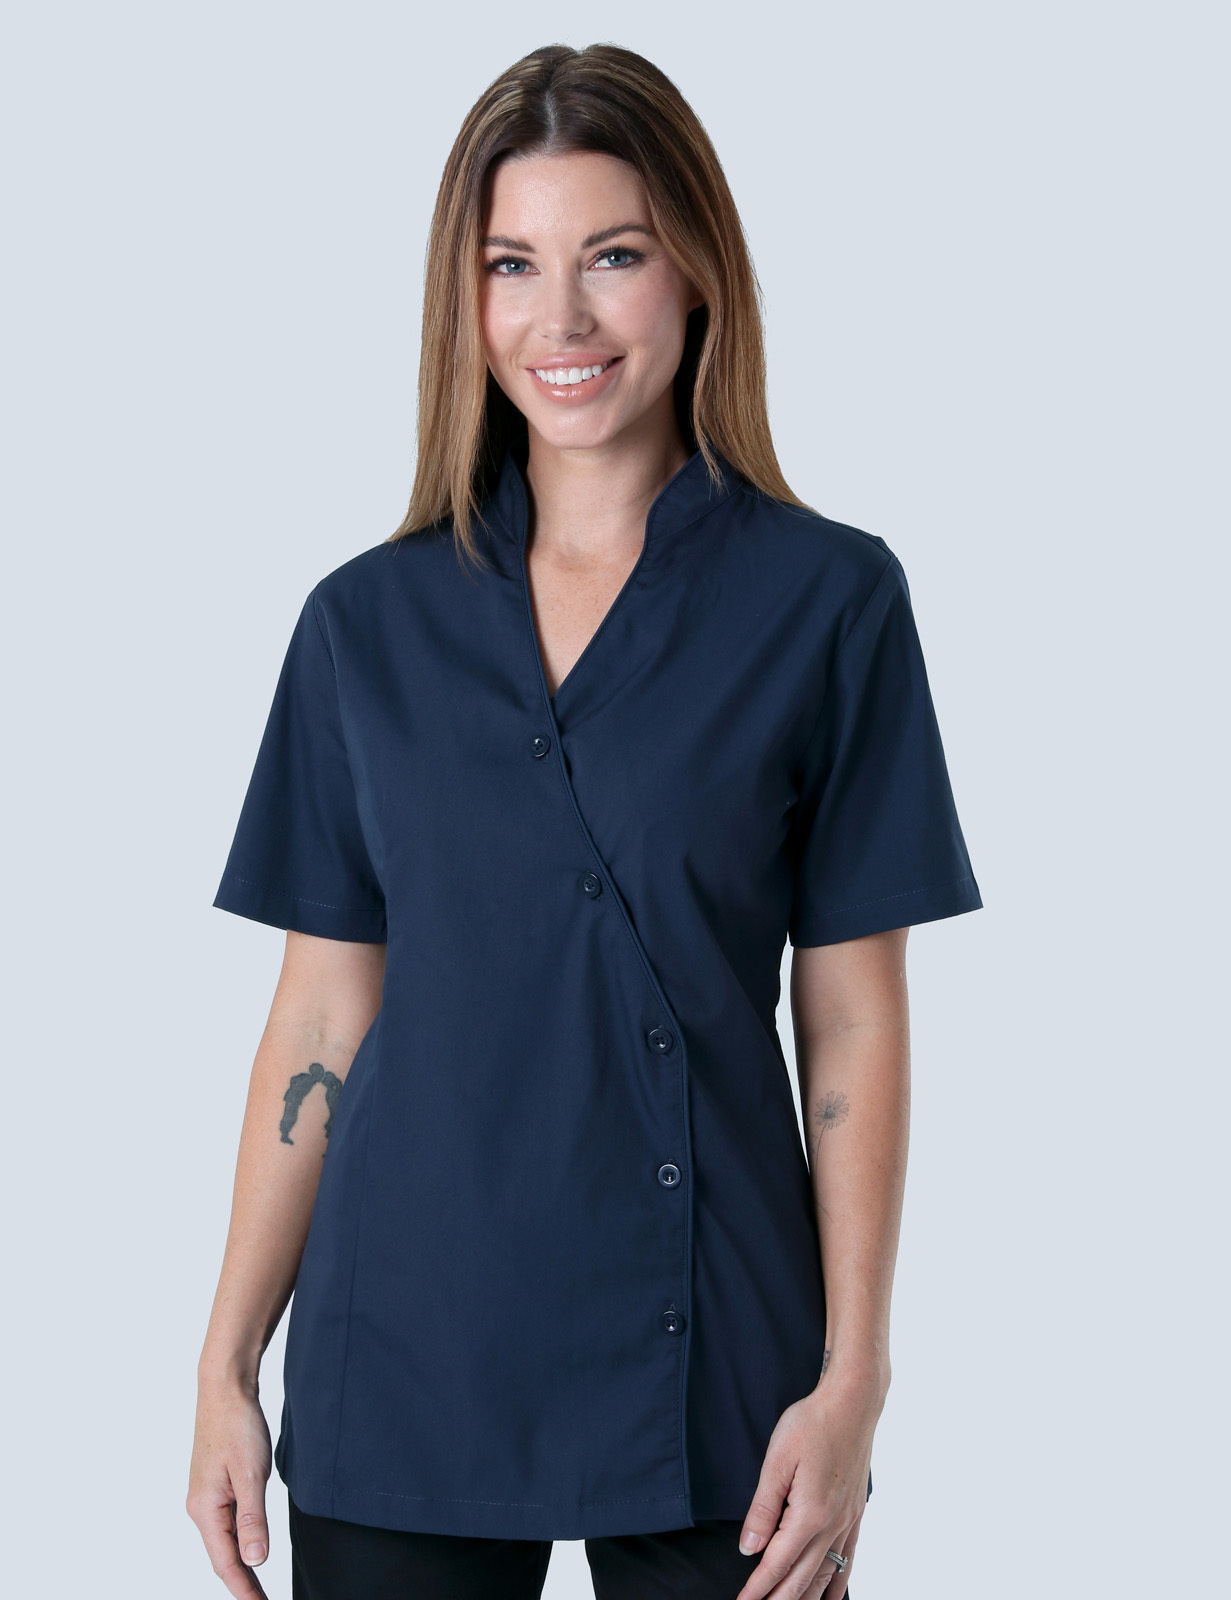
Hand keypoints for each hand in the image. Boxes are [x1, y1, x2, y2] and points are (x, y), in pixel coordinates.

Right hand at [186, 1379, 273, 1597]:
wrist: (225, 1388)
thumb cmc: (237, 1425)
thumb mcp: (251, 1473)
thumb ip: (253, 1519)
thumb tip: (255, 1561)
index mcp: (205, 1508)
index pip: (225, 1562)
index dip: (243, 1589)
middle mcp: (199, 1507)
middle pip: (221, 1556)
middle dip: (242, 1583)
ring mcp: (205, 1496)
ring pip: (223, 1540)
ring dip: (240, 1564)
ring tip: (258, 1586)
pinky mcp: (214, 1485)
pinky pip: (226, 1523)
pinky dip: (239, 1541)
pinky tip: (250, 1547)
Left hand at [734, 1376, 881, 1599]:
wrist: (853, 1403)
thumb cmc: (812, 1424)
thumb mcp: (777, 1461)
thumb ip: (763, 1508)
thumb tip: (750, 1547)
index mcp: (809, 1514)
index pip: (777, 1563)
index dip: (757, 1588)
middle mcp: (832, 1525)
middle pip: (801, 1578)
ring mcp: (848, 1521)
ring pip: (825, 1575)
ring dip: (806, 1598)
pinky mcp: (856, 1513)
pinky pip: (848, 1559)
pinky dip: (837, 1584)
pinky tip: (830, 1596)